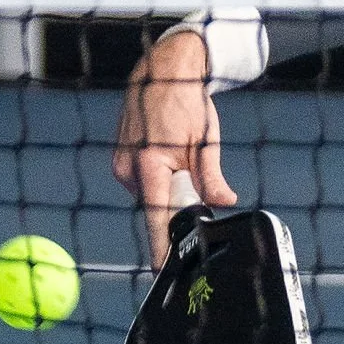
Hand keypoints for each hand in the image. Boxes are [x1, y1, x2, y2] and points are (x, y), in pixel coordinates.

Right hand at [112, 29, 236, 265]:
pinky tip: (171, 157)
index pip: (156, 217)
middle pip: (155, 207)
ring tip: (183, 158)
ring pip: (151, 195)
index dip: (161, 247)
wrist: (161, 72)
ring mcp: (120, 165)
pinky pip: (144, 182)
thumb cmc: (185, 102)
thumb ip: (210, 176)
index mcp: (149, 164)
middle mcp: (127, 168)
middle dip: (176, 209)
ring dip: (168, 190)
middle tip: (197, 193)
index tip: (165, 272)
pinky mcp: (120, 161)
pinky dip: (159, 180)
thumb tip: (224, 202)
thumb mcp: (205, 139)